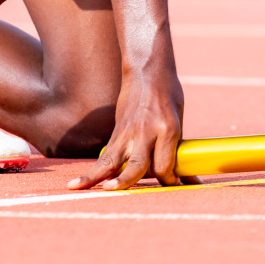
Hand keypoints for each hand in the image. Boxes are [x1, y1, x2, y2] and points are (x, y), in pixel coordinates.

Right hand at [67, 67, 189, 190]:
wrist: (147, 71)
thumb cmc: (168, 95)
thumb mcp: (178, 120)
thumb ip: (175, 149)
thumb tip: (187, 176)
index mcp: (167, 129)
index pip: (165, 165)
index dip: (169, 180)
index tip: (173, 186)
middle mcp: (146, 132)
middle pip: (138, 164)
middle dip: (128, 181)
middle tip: (117, 192)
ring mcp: (129, 132)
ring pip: (112, 161)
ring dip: (98, 177)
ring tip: (80, 189)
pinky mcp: (117, 132)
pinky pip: (106, 156)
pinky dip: (93, 172)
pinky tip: (76, 183)